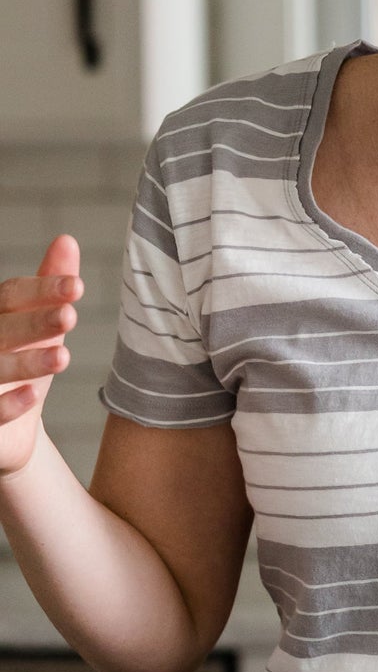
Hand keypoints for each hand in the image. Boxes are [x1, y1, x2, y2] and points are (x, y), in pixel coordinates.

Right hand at [0, 235, 82, 479]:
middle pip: (3, 328)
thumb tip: (67, 240)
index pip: (11, 295)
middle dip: (35, 323)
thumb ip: (49, 287)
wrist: (10, 430)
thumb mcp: (41, 327)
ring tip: (63, 358)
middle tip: (71, 316)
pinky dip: (8, 404)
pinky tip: (32, 395)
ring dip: (27, 362)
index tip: (77, 287)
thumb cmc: (21, 364)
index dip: (42, 290)